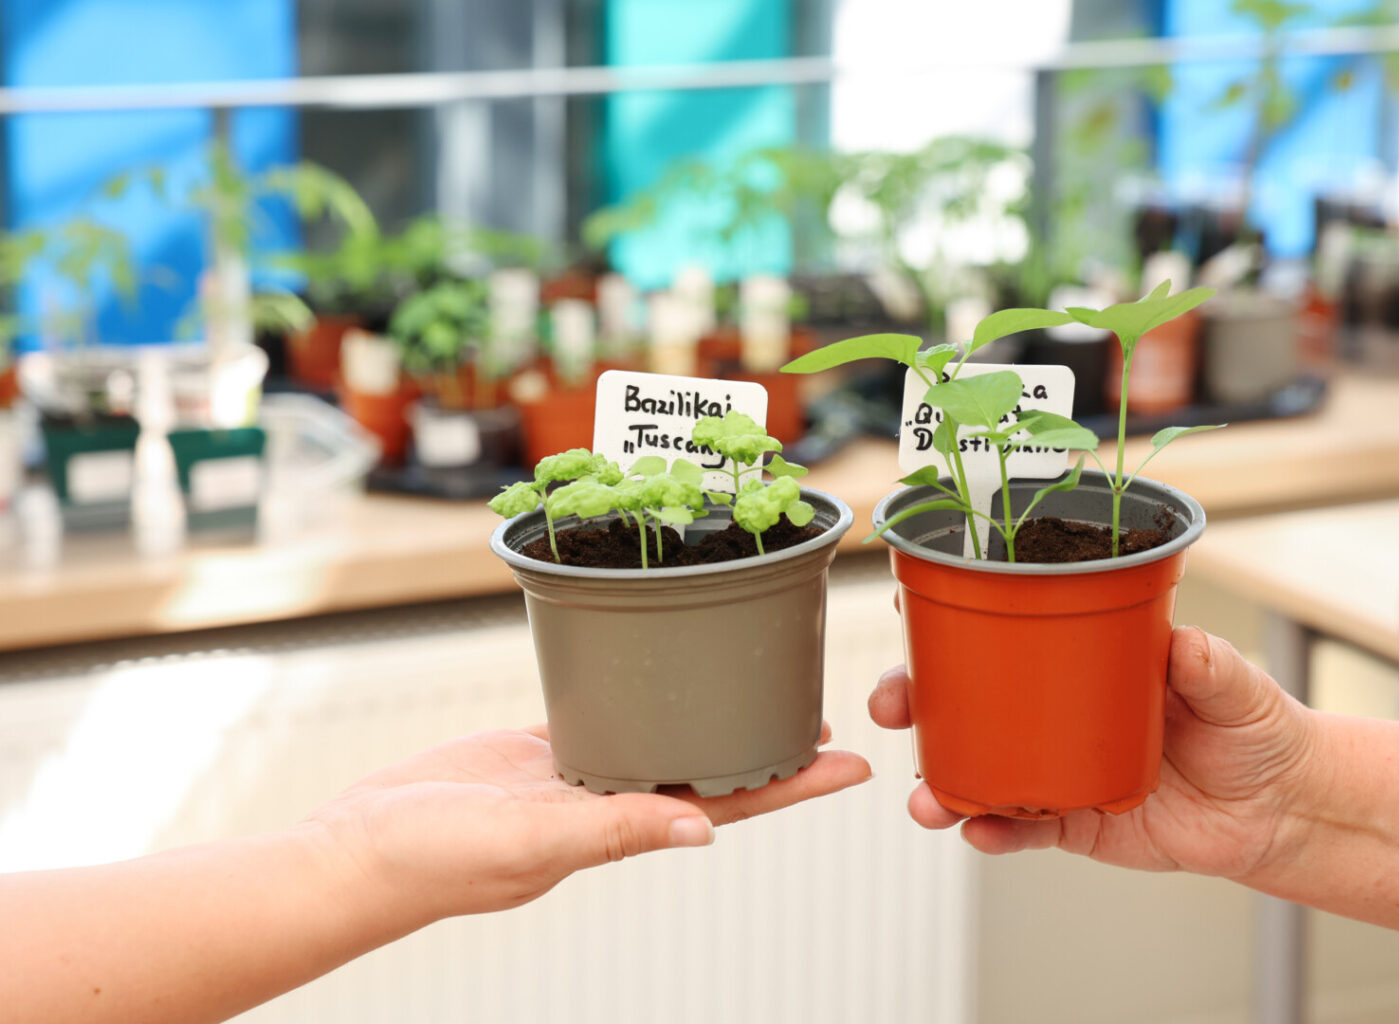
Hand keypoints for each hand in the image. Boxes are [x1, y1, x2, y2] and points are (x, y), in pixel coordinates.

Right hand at [306, 724, 870, 922]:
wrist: (358, 849)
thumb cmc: (433, 861)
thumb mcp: (530, 841)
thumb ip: (613, 832)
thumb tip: (703, 833)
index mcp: (620, 830)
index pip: (729, 804)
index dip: (793, 785)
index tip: (850, 762)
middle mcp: (609, 803)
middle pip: (710, 768)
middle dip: (767, 746)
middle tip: (820, 712)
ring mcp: (572, 776)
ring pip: (663, 737)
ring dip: (713, 715)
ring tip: (758, 684)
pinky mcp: (535, 750)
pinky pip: (603, 713)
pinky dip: (640, 692)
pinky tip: (664, 670)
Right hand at [869, 626, 1320, 881]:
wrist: (1279, 810)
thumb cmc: (1254, 729)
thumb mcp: (1235, 684)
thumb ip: (1208, 664)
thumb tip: (1184, 645)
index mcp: (1084, 662)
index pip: (1010, 630)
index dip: (955, 620)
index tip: (912, 612)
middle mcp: (1058, 711)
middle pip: (970, 700)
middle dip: (918, 701)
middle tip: (892, 704)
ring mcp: (1059, 766)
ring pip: (980, 767)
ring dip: (939, 778)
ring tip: (925, 795)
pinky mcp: (1076, 822)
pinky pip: (1021, 827)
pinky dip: (994, 831)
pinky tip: (976, 830)